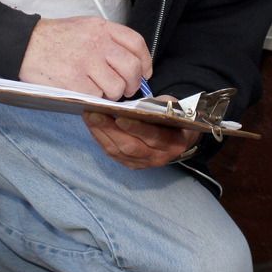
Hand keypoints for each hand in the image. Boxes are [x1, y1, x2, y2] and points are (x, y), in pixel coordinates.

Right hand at [18, 16, 152, 99]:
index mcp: (102, 28)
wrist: (25, 44)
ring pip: (117, 87)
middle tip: (125, 89)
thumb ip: (108, 41)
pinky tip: (82, 89)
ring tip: (99, 88)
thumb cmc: (55, 38)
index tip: (144, 73)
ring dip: (111, 93)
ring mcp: (86, 62)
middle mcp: (97, 43)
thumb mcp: (85, 27)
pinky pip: (96, 97)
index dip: (145, 61)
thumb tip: (132, 64)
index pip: (136, 43)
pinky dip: (92, 98)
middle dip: (133, 84)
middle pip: (132, 68)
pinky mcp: (75, 81)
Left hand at [85, 112, 199, 169]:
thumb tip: (129, 106)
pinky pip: (114, 155)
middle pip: (130, 147)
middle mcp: (159, 156)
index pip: (153, 136)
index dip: (135, 128)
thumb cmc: (174, 116)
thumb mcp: (171, 107)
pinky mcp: (134, 165)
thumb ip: (156, 107)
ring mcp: (145, 163)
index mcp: (174, 141)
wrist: (182, 136)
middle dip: (109, 129)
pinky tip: (93, 127)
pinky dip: (102, 140)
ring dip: (101, 134)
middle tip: (93, 113)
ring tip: (89, 116)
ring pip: (119, 152)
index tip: (118, 116)